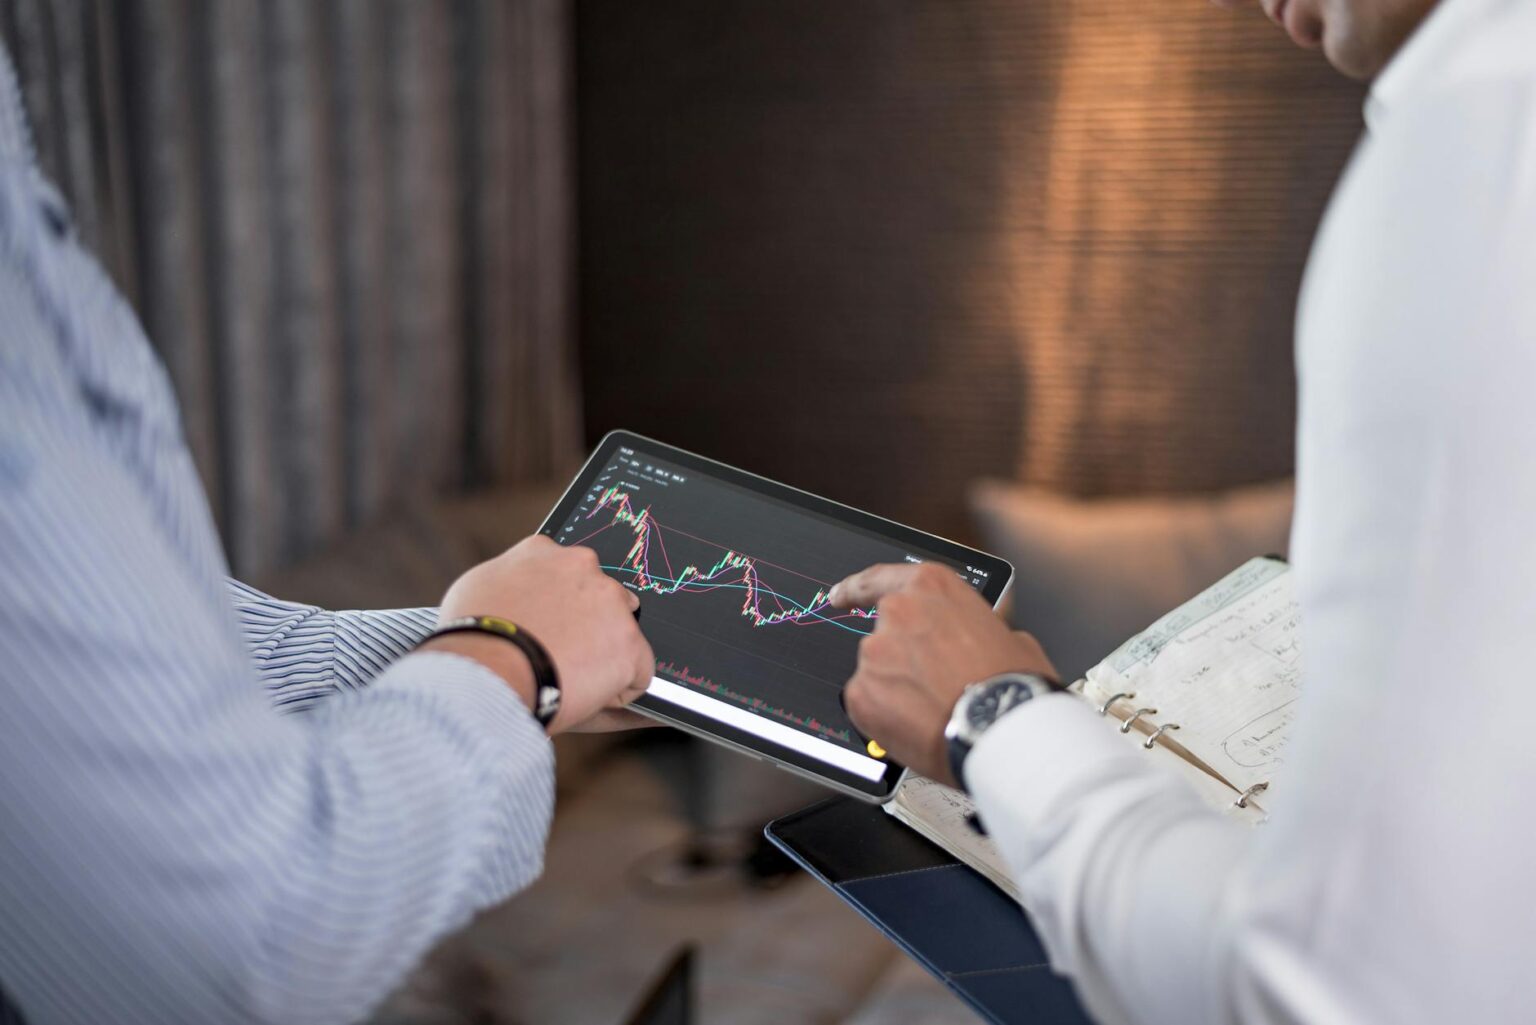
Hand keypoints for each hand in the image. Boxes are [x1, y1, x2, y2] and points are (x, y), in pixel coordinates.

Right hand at [430, 535, 653, 733]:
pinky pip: (637, 675)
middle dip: (587, 628)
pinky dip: (617, 692)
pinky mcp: (630, 642)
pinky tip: (581, 696)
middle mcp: (582, 565)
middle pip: (600, 600)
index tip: (547, 628)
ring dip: (600, 659)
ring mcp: (611, 602)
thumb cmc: (468, 640)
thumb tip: (519, 601)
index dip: (557, 607)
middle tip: (555, 658)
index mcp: (542, 551)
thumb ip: (504, 588)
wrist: (483, 672)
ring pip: (619, 637)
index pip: (564, 573)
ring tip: (562, 680)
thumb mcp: (473, 593)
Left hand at [828, 562, 1056, 786]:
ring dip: (896, 689)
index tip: (840, 596)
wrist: (1000, 729)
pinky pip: (867, 703)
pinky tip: (917, 725)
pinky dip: (885, 716)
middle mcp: (897, 612)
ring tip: (933, 711)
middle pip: (883, 633)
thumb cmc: (1012, 684)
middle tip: (927, 684)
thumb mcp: (1007, 635)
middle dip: (900, 658)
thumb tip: (972, 634)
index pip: (880, 578)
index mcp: (931, 587)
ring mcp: (874, 653)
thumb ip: (973, 625)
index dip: (856, 588)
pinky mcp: (860, 693)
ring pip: (876, 671)